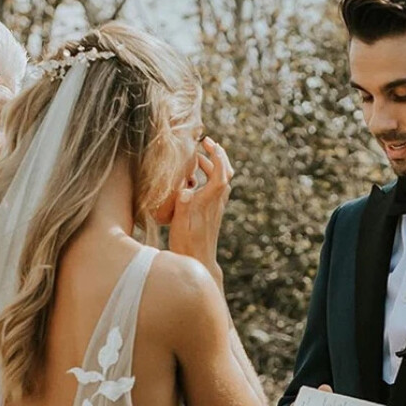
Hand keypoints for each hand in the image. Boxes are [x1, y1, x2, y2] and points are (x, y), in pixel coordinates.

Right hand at [168, 137, 232, 275]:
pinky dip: (210, 178)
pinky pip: (216, 189)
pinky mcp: (213, 213)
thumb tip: (185, 188)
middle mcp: (216, 203)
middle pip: (226, 173)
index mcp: (209, 202)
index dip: (217, 155)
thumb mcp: (180, 225)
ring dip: (213, 166)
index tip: (208, 142)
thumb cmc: (187, 245)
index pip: (220, 173)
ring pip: (222, 180)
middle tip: (206, 144)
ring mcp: (216, 208)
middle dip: (218, 155)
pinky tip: (196, 181)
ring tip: (198, 159)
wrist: (199, 263)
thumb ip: (182, 205)